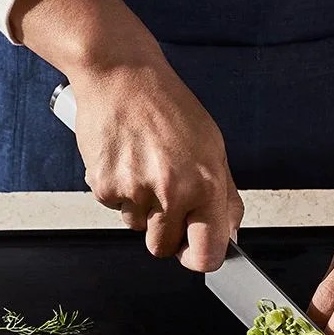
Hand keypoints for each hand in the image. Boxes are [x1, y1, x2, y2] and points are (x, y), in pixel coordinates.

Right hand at [11, 0, 242, 270]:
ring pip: (138, 228)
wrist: (121, 75)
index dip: (199, 259)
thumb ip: (222, 195)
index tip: (194, 254)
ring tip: (144, 169)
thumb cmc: (168, 107)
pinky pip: (115, 208)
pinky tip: (126, 161)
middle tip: (164, 201)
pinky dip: (120, 192)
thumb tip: (228, 233)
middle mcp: (172, 192)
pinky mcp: (105, 186)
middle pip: (163, 249)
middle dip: (165, 233)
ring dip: (142, 209)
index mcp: (206, 184)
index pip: (207, 252)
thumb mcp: (212, 146)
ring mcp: (136, 191)